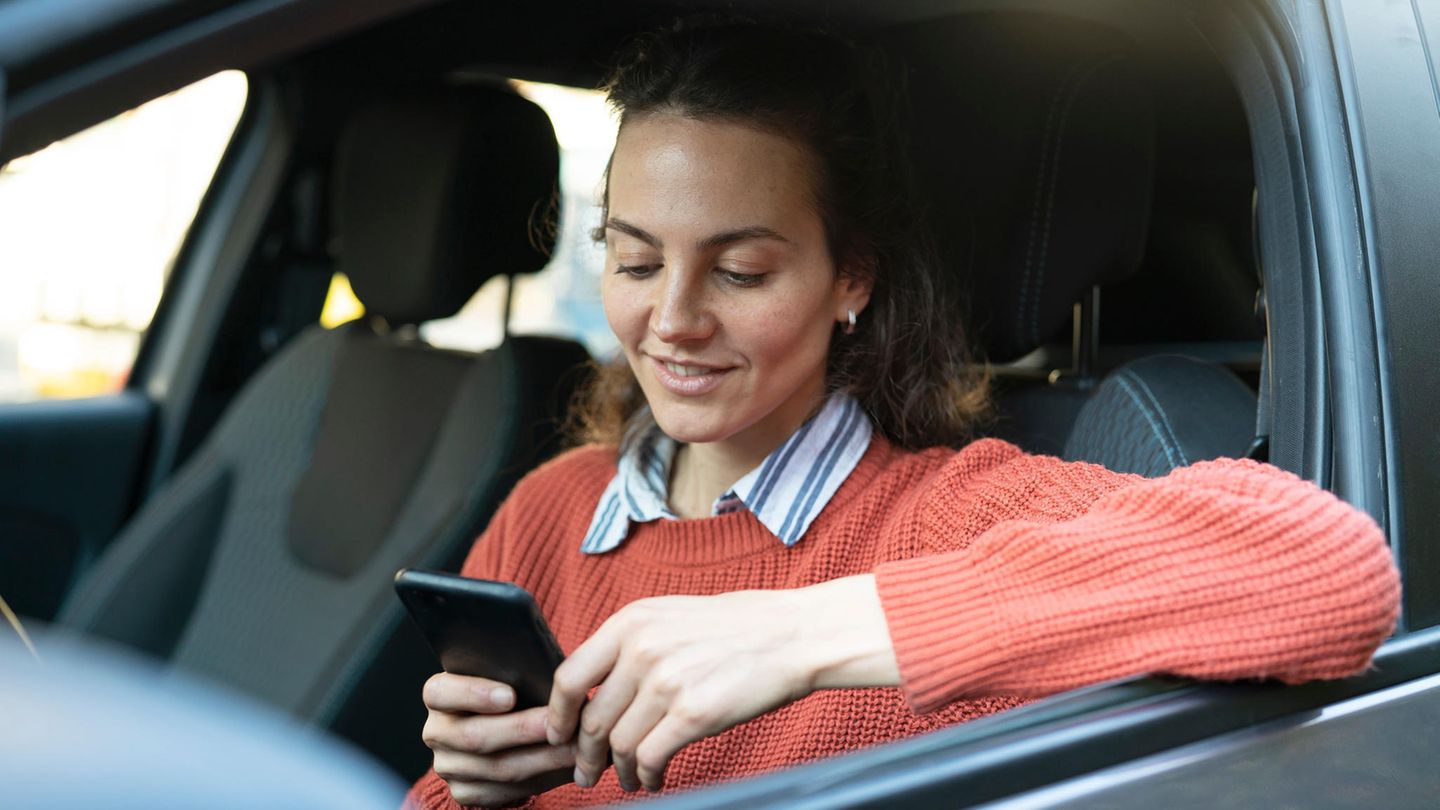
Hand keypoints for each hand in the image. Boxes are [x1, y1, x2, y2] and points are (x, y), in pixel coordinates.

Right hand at [421, 673, 576, 807]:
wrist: (505, 737)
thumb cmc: (511, 696)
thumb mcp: (507, 678)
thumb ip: (519, 676)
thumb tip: (557, 676)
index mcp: (439, 695)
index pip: (440, 693)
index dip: (473, 693)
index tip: (510, 695)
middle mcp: (437, 732)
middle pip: (474, 736)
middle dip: (521, 729)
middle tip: (556, 722)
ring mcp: (448, 765)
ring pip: (496, 767)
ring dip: (541, 758)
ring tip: (575, 745)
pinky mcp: (465, 792)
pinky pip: (504, 791)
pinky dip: (540, 778)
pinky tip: (564, 765)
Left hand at [545, 575, 898, 792]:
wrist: (792, 634)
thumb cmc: (736, 628)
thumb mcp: (670, 616)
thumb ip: (630, 645)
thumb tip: (593, 688)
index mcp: (631, 621)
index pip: (570, 676)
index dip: (558, 715)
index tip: (559, 734)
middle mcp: (642, 649)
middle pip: (592, 718)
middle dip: (584, 755)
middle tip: (586, 772)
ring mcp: (667, 681)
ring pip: (619, 744)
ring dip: (618, 770)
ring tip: (628, 779)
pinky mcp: (694, 713)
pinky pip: (650, 758)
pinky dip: (646, 776)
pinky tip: (653, 779)